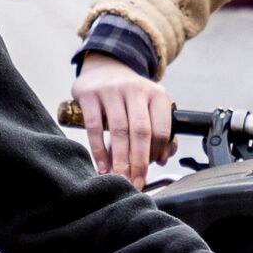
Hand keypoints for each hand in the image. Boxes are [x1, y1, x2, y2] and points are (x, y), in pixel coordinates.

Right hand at [74, 53, 175, 177]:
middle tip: (135, 182)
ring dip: (119, 159)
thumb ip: (160, 131)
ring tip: (118, 177)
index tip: (150, 170)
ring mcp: (112, 90)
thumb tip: (162, 159)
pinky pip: (94, 127)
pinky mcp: (90, 94)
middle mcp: (136, 89)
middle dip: (138, 162)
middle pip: (141, 132)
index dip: (156, 154)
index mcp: (157, 94)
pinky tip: (102, 165)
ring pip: (119, 130)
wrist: (104, 69)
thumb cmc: (130, 96)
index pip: (162, 129)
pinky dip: (98, 150)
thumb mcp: (149, 106)